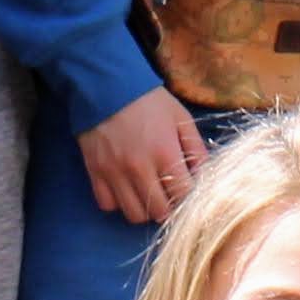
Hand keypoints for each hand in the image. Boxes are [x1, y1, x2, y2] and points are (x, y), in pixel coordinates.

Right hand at [79, 83, 207, 225]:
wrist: (107, 85)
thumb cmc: (149, 101)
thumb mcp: (181, 118)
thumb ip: (195, 148)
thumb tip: (203, 175)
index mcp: (165, 153)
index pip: (183, 195)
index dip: (189, 198)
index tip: (187, 191)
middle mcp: (140, 168)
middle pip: (159, 212)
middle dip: (169, 208)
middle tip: (169, 196)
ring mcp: (115, 173)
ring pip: (134, 214)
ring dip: (145, 209)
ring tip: (148, 195)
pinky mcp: (96, 172)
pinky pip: (108, 205)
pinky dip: (118, 203)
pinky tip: (126, 189)